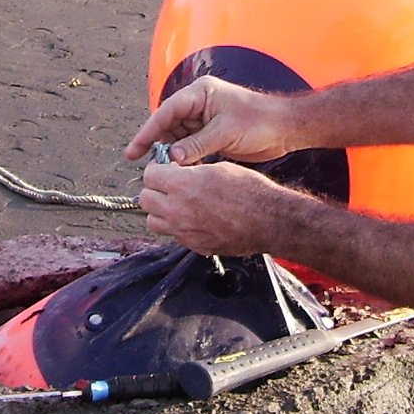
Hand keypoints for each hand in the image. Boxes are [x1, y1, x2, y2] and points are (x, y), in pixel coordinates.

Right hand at [122, 75, 304, 165]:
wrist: (285, 129)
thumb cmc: (260, 121)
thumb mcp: (225, 132)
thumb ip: (196, 145)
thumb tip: (171, 159)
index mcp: (200, 93)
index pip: (166, 112)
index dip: (148, 132)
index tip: (133, 151)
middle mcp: (198, 104)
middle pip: (168, 125)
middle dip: (158, 145)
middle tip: (148, 167)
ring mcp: (204, 119)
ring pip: (177, 138)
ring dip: (172, 155)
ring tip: (167, 172)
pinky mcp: (211, 134)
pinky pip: (190, 147)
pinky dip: (185, 159)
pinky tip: (182, 171)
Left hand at [139, 159, 298, 255]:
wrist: (269, 221)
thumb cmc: (249, 191)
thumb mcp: (218, 168)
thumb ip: (191, 171)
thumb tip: (177, 170)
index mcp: (182, 185)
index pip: (149, 175)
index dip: (157, 170)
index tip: (165, 169)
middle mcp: (178, 210)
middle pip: (145, 199)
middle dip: (155, 190)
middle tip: (168, 186)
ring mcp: (184, 231)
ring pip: (153, 221)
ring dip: (160, 211)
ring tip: (177, 204)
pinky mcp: (193, 245)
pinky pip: (173, 235)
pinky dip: (176, 226)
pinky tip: (192, 218)